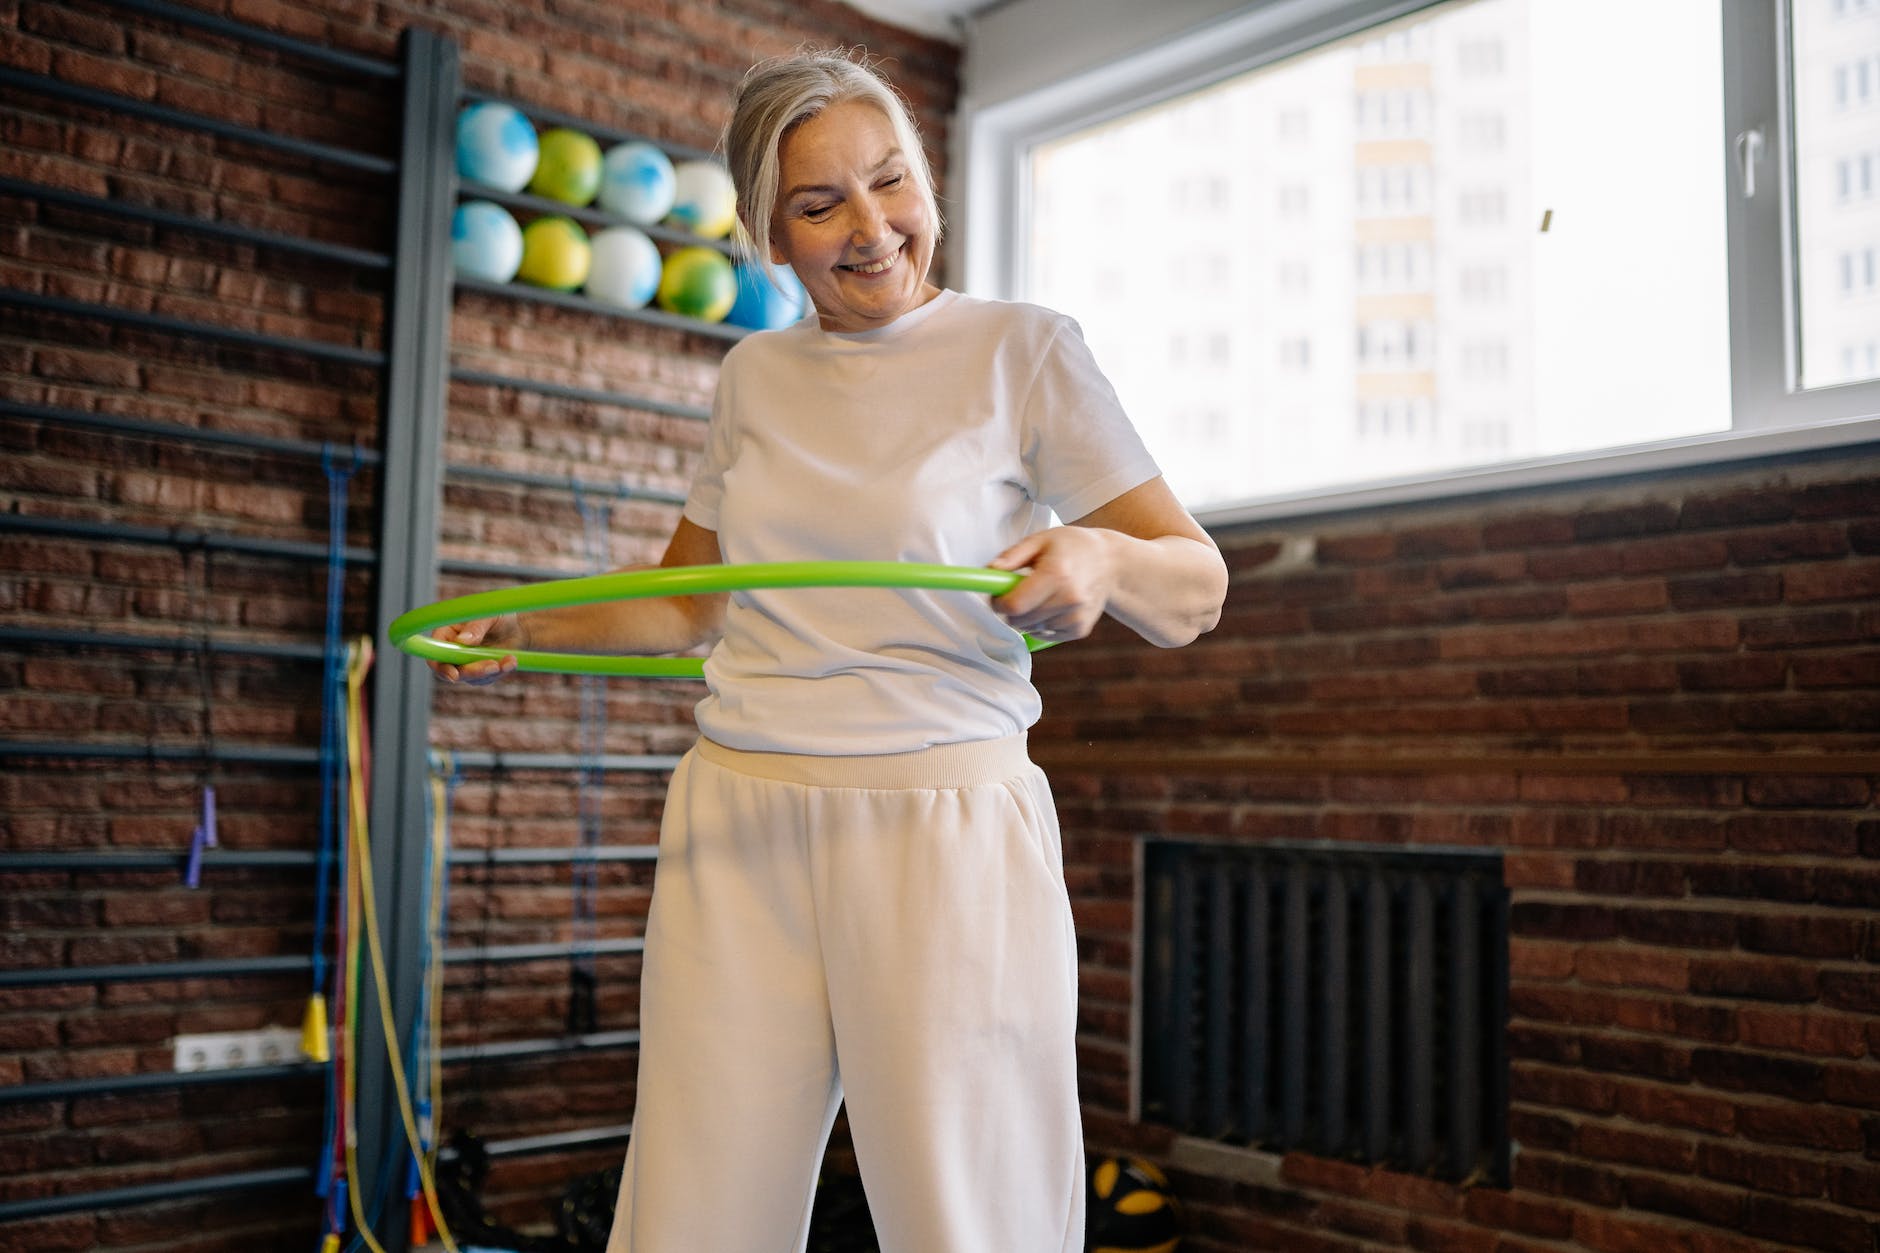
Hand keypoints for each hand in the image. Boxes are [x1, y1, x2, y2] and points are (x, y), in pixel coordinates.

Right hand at [428, 614, 524, 685]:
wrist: (517, 626)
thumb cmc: (499, 615)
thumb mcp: (489, 616)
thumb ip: (476, 627)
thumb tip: (462, 640)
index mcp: (446, 633)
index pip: (435, 654)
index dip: (441, 667)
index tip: (454, 675)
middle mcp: (452, 650)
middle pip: (453, 670)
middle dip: (473, 671)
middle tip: (493, 666)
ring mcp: (465, 662)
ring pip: (471, 677)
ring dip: (490, 672)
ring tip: (508, 660)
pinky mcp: (480, 671)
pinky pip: (486, 678)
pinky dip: (500, 672)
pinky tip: (511, 661)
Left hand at [987, 526, 1117, 642]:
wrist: (1110, 563)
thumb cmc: (1071, 547)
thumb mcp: (1041, 540)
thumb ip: (1012, 556)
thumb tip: (989, 571)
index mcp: (1056, 574)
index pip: (1014, 605)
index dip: (998, 603)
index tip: (997, 596)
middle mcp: (1069, 599)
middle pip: (1020, 621)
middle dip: (1012, 610)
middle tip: (1019, 592)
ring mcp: (1076, 617)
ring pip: (1032, 629)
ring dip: (1029, 616)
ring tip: (1042, 595)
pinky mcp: (1080, 629)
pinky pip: (1047, 635)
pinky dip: (1043, 623)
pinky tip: (1054, 605)